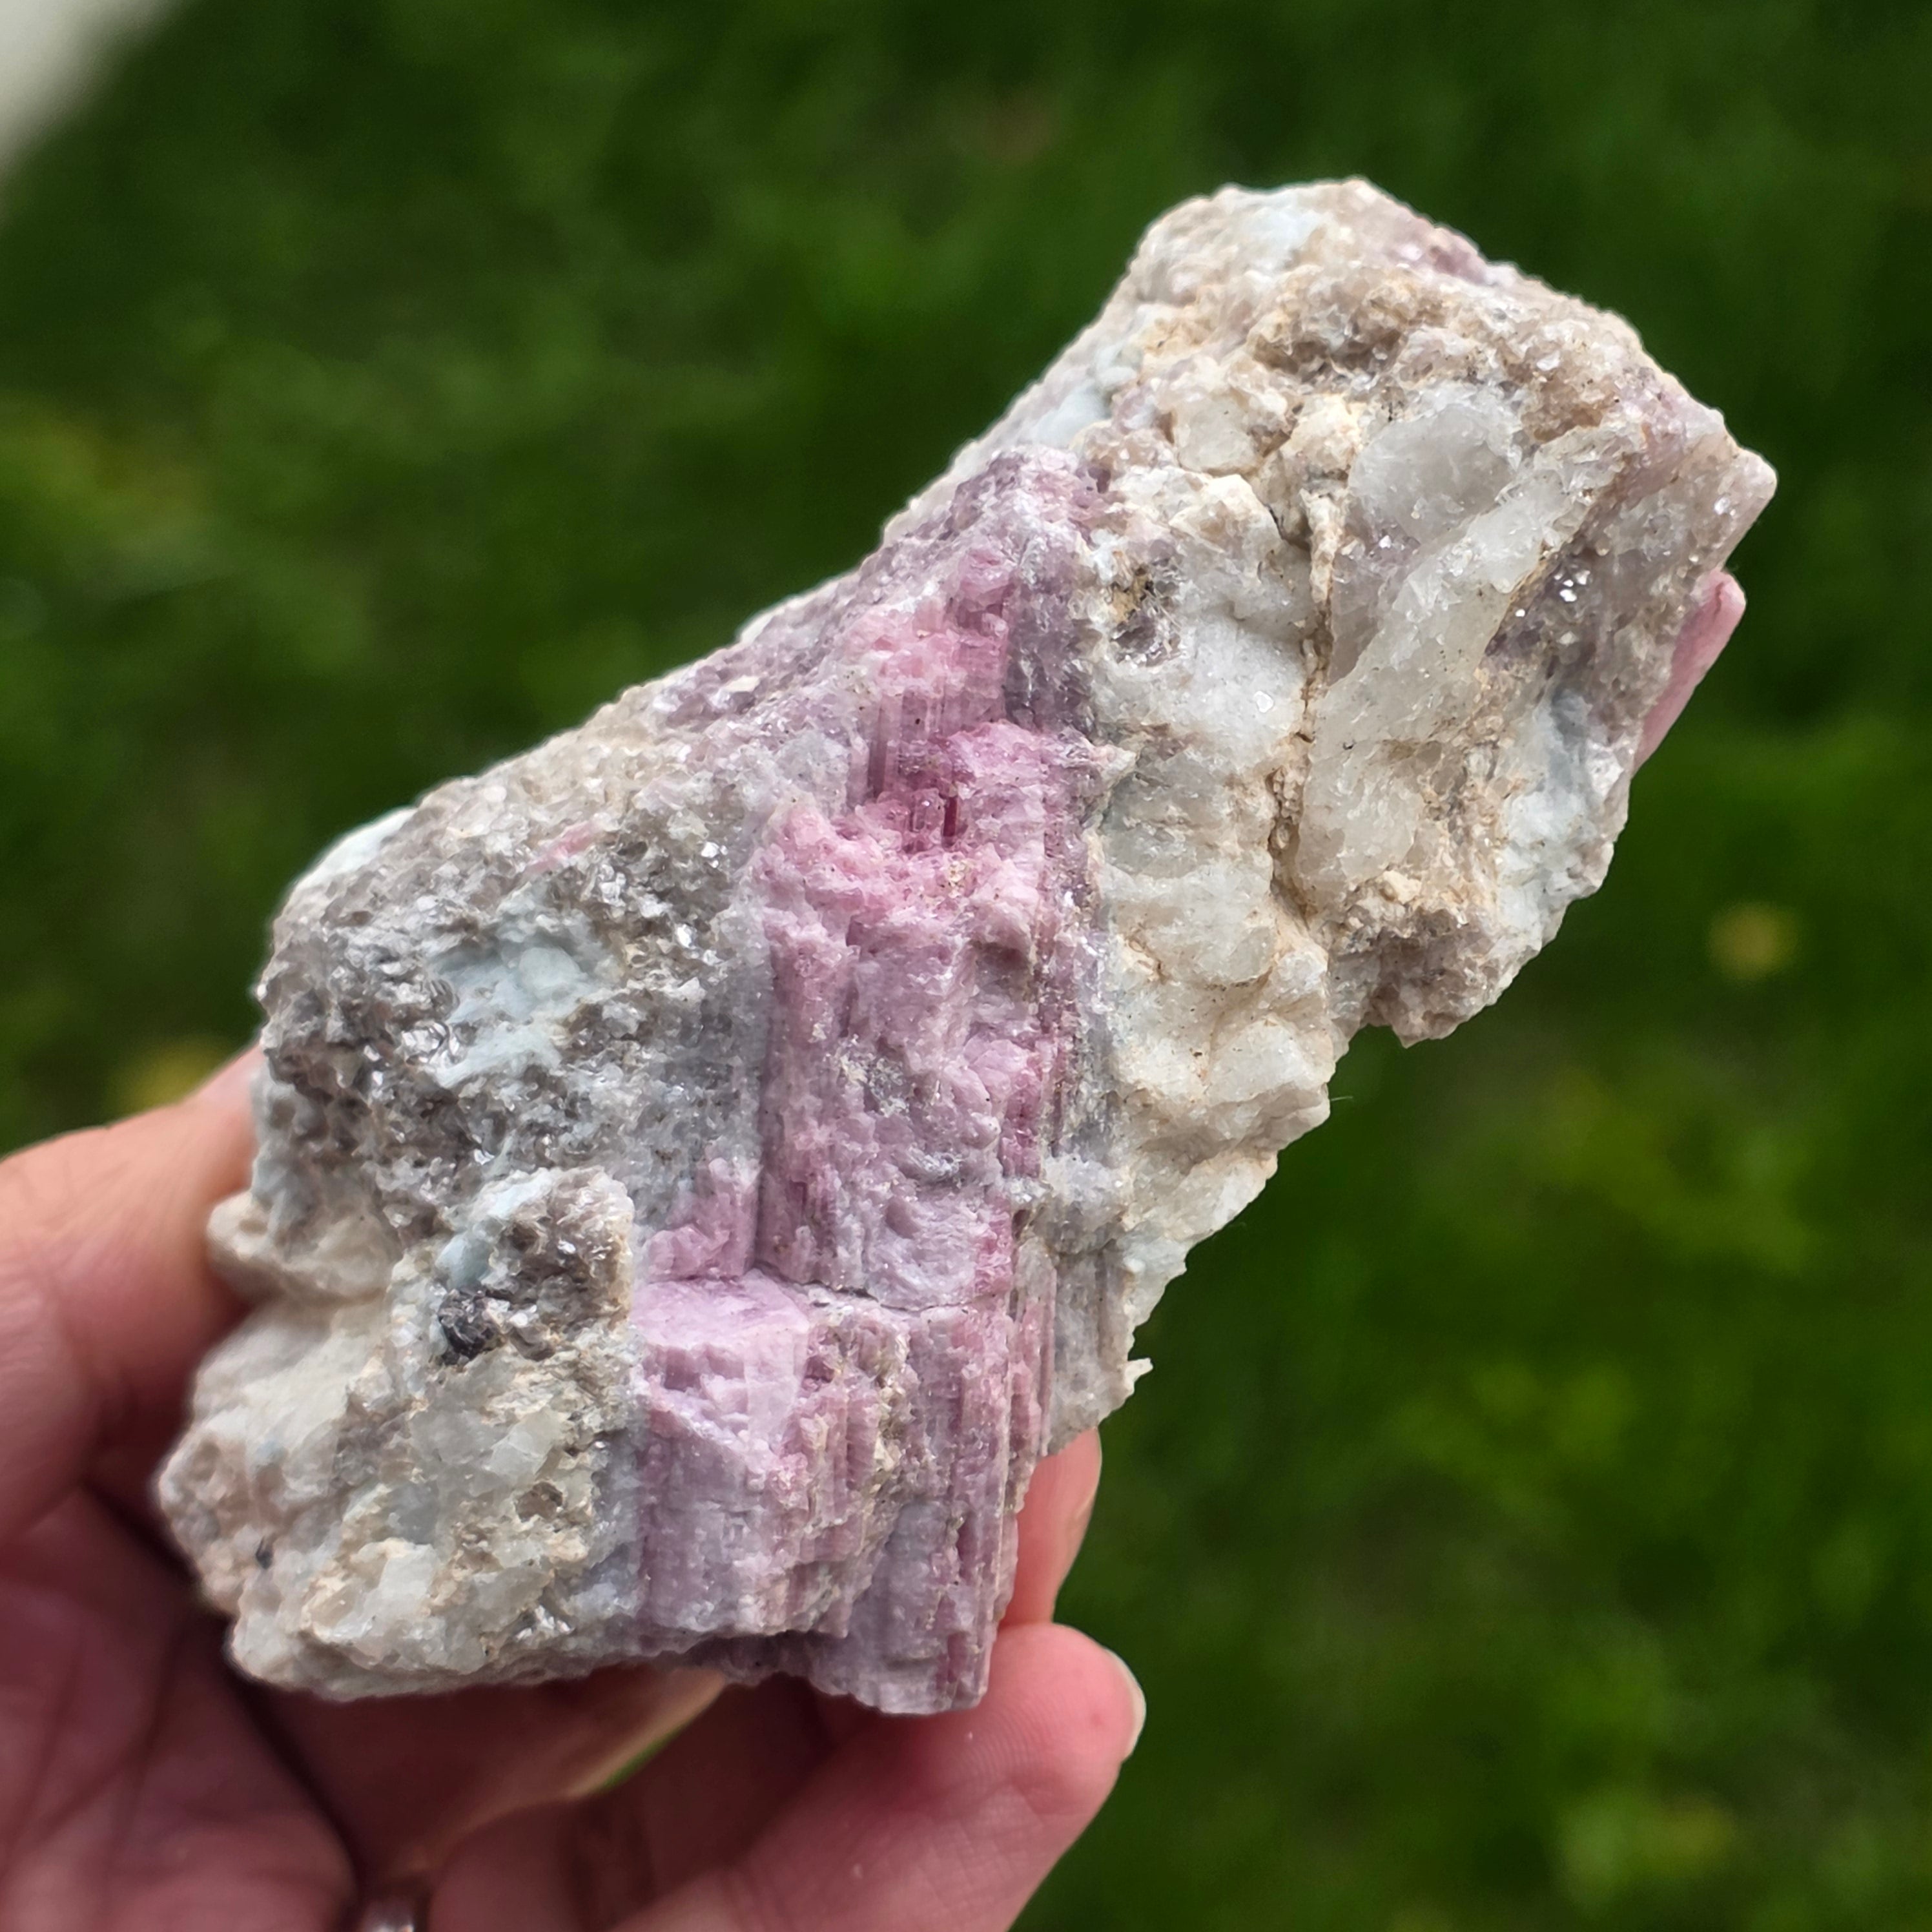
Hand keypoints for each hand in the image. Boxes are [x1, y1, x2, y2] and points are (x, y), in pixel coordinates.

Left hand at [0, 1059, 1140, 1929]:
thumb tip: (405, 1070)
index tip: (828, 1191)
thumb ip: (146, 1231)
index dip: (657, 1301)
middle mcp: (282, 1730)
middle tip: (1011, 1366)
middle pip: (620, 1605)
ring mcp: (363, 1920)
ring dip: (917, 1687)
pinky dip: (896, 1884)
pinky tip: (1043, 1746)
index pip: (467, 1411)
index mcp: (159, 1545)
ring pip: (709, 1803)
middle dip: (830, 1484)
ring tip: (1060, 1559)